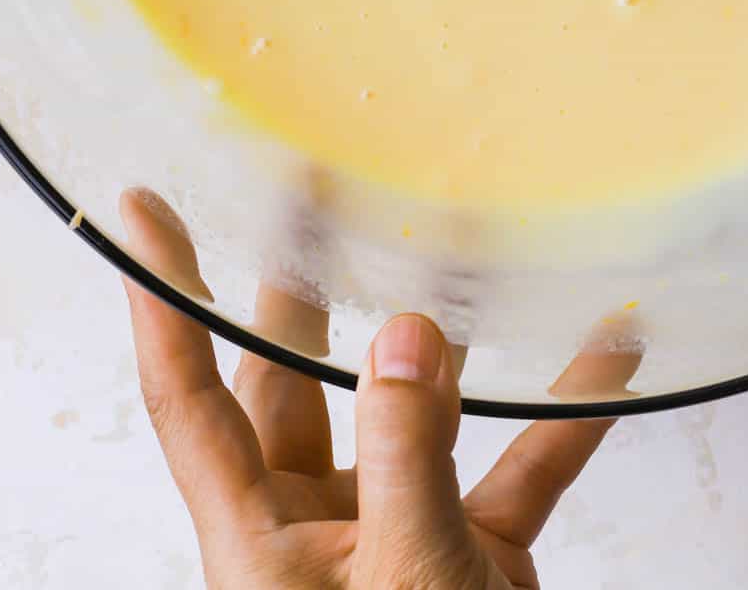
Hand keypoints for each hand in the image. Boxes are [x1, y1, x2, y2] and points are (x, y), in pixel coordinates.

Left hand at [122, 191, 629, 587]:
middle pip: (295, 381)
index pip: (189, 393)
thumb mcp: (407, 577)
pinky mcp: (471, 558)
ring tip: (466, 245)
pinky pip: (518, 466)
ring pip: (412, 410)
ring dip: (450, 342)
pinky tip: (606, 352)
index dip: (161, 298)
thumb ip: (407, 452)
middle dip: (306, 291)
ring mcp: (394, 538)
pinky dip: (562, 414)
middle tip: (312, 196)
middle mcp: (315, 528)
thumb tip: (405, 332)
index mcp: (257, 540)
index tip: (141, 209)